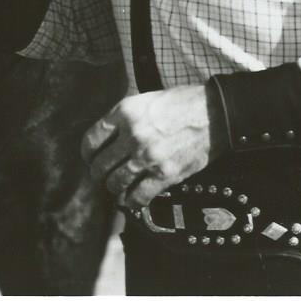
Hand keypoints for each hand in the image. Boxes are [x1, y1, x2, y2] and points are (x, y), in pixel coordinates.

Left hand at [80, 84, 225, 209]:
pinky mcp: (164, 174)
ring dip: (113, 188)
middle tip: (102, 175)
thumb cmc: (181, 103)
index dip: (87, 153)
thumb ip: (125, 118)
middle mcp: (132, 135)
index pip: (91, 139)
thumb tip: (109, 138)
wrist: (212, 113)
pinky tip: (132, 198)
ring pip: (115, 183)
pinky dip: (132, 201)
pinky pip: (138, 196)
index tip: (90, 158)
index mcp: (125, 112)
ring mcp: (147, 156)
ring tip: (116, 187)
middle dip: (98, 173)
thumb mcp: (145, 100)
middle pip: (100, 164)